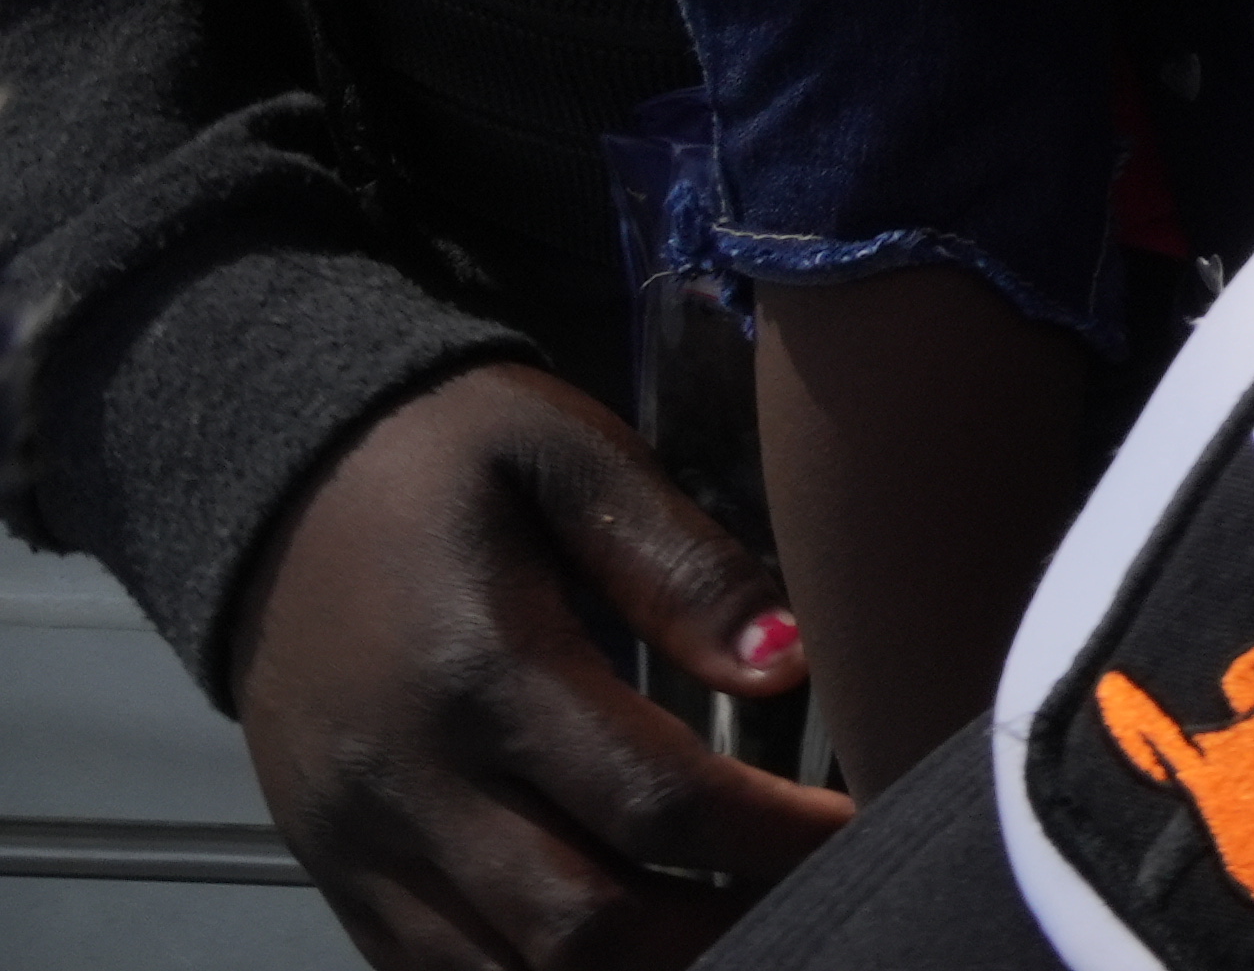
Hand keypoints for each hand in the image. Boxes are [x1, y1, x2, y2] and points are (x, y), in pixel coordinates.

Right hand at [238, 367, 838, 968]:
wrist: (272, 485)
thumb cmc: (441, 458)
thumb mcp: (570, 457)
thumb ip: (682, 562)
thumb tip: (789, 659)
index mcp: (483, 672)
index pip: (654, 803)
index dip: (773, 837)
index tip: (854, 826)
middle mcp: (411, 783)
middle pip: (582, 928)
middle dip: (719, 930)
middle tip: (814, 893)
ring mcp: (361, 846)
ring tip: (737, 925)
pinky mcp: (336, 873)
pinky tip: (628, 942)